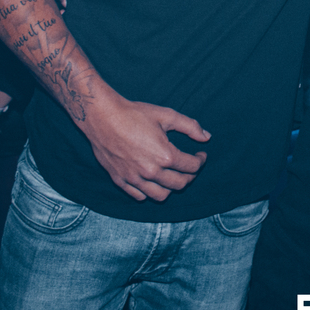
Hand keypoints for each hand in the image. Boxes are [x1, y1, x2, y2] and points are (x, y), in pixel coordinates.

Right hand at [83, 96, 210, 201]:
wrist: (102, 117)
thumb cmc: (134, 114)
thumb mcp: (166, 115)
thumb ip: (190, 126)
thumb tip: (206, 137)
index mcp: (165, 156)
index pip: (192, 167)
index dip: (201, 161)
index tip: (201, 155)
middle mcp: (151, 171)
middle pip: (180, 184)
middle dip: (190, 176)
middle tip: (190, 166)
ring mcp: (134, 178)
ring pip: (161, 195)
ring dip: (171, 187)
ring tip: (172, 175)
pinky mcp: (120, 180)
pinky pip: (140, 196)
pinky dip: (150, 192)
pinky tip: (152, 180)